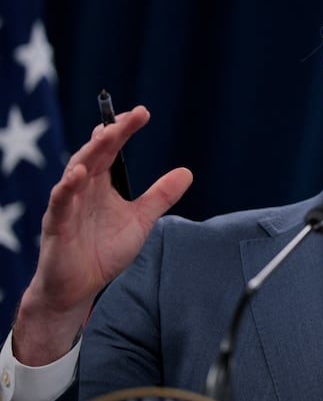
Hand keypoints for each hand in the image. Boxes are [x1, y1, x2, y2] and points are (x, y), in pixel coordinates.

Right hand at [12, 106, 192, 364]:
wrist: (78, 287)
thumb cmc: (103, 251)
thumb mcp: (140, 220)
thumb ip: (160, 196)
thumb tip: (187, 171)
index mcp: (101, 184)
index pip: (113, 150)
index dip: (124, 131)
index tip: (142, 113)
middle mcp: (83, 189)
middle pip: (96, 154)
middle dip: (111, 134)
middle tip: (129, 116)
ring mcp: (68, 206)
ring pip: (76, 172)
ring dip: (89, 153)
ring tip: (105, 135)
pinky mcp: (57, 226)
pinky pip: (60, 204)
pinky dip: (67, 189)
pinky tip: (76, 175)